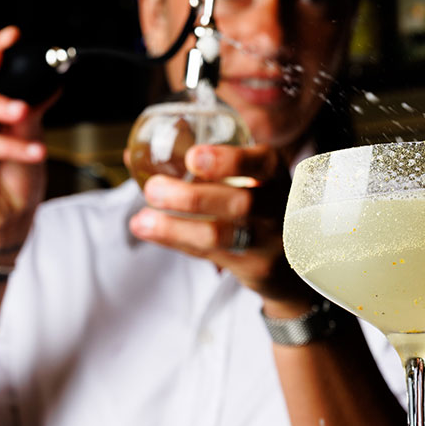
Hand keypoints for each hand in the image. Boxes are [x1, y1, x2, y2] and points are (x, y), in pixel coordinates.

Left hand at [128, 142, 307, 301]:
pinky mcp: (255, 267)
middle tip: (153, 189)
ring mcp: (268, 241)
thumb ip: (199, 169)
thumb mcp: (246, 181)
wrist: (293, 261)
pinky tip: (149, 231)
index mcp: (273, 174)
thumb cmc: (258, 208)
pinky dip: (177, 241)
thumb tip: (131, 158)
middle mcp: (277, 207)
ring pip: (222, 235)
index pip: (260, 164)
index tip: (193, 157)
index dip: (228, 161)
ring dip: (177, 227)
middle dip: (193, 197)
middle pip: (240, 203)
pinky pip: (210, 254)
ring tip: (143, 219)